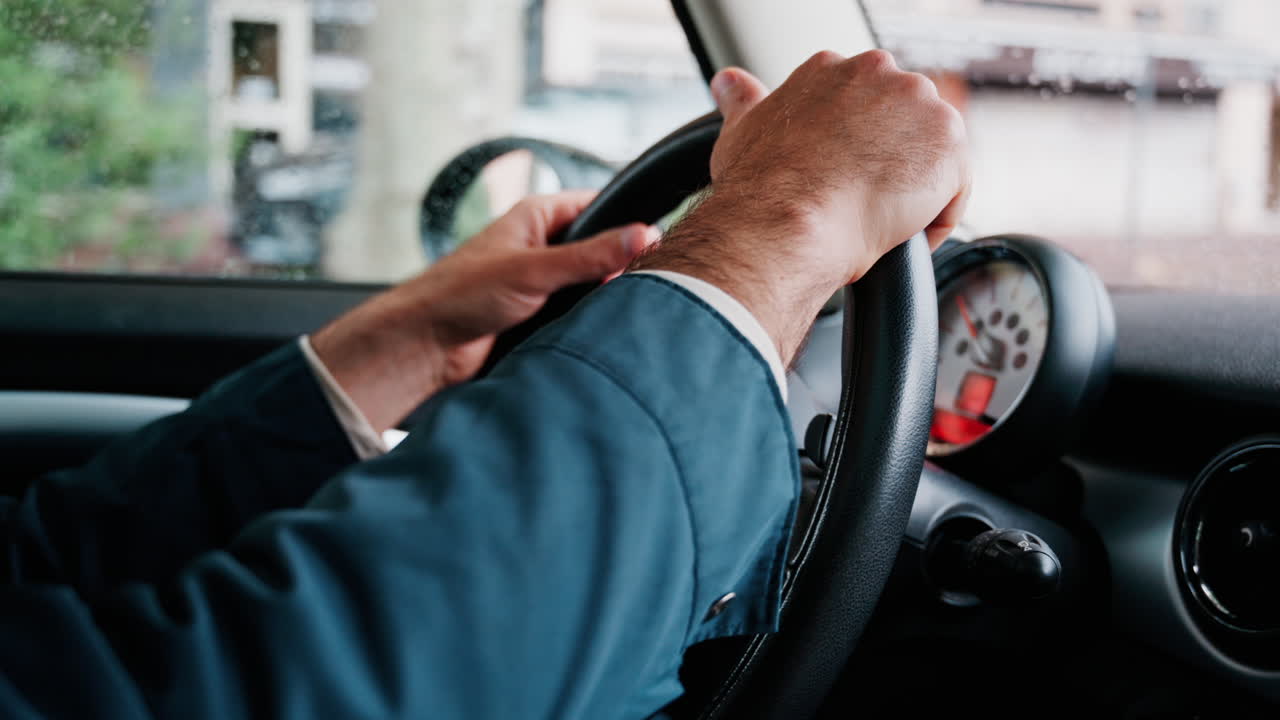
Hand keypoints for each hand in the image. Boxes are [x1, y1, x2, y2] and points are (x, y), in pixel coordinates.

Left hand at [312, 191, 657, 431]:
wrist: (424, 347)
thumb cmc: (460, 295)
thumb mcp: (534, 270)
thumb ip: (590, 255)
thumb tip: (643, 235)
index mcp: (536, 217)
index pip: (598, 206)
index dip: (628, 222)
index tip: (660, 240)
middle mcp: (541, 246)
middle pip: (600, 248)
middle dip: (621, 265)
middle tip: (653, 281)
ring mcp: (541, 282)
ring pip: (591, 285)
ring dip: (604, 298)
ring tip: (630, 308)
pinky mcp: (538, 316)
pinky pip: (577, 313)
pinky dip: (589, 321)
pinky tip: (605, 330)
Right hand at [632, 50, 969, 363]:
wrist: (786, 223)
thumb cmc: (760, 186)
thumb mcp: (742, 130)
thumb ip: (741, 100)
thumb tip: (728, 83)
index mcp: (832, 69)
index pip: (863, 105)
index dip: (854, 149)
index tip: (838, 178)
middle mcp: (878, 72)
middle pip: (902, 124)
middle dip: (887, 164)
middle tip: (859, 204)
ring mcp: (918, 103)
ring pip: (930, 155)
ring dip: (912, 191)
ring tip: (877, 222)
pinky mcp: (949, 143)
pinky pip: (954, 188)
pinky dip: (933, 219)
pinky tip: (899, 235)